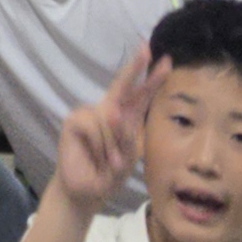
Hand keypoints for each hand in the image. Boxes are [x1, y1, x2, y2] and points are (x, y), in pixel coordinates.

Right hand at [55, 51, 147, 206]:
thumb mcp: (128, 157)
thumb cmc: (108, 174)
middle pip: (123, 85)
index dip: (153, 79)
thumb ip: (127, 135)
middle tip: (145, 49)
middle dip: (135, 67)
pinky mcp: (75, 120)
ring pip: (110, 116)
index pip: (141, 95)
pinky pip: (94, 125)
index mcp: (127, 118)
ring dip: (114, 144)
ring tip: (110, 162)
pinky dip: (99, 143)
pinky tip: (95, 155)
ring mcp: (90, 113)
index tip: (166, 61)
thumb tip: (113, 112)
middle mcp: (109, 110)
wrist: (86, 192)